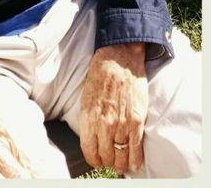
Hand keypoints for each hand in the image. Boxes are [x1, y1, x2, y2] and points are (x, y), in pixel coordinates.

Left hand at [80, 43, 147, 173]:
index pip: (89, 150)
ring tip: (121, 164)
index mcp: (88, 117)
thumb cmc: (100, 75)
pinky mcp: (136, 119)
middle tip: (110, 161)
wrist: (118, 58)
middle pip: (106, 156)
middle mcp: (104, 123)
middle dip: (107, 161)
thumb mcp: (86, 97)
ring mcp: (121, 123)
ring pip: (121, 155)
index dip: (93, 159)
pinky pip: (136, 147)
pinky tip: (134, 164)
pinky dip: (135, 159)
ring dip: (121, 163)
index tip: (97, 160)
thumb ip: (89, 119)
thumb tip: (92, 138)